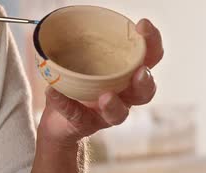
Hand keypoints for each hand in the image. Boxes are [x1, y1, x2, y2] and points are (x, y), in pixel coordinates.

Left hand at [37, 19, 163, 146]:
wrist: (58, 119)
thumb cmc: (77, 80)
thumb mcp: (81, 56)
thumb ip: (82, 41)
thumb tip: (66, 16)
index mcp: (127, 72)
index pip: (150, 57)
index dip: (152, 42)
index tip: (143, 25)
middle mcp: (124, 95)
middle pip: (144, 91)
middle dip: (145, 81)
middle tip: (140, 72)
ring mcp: (107, 113)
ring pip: (119, 113)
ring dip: (114, 105)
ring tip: (105, 96)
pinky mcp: (86, 124)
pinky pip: (78, 116)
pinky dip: (65, 104)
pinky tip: (53, 92)